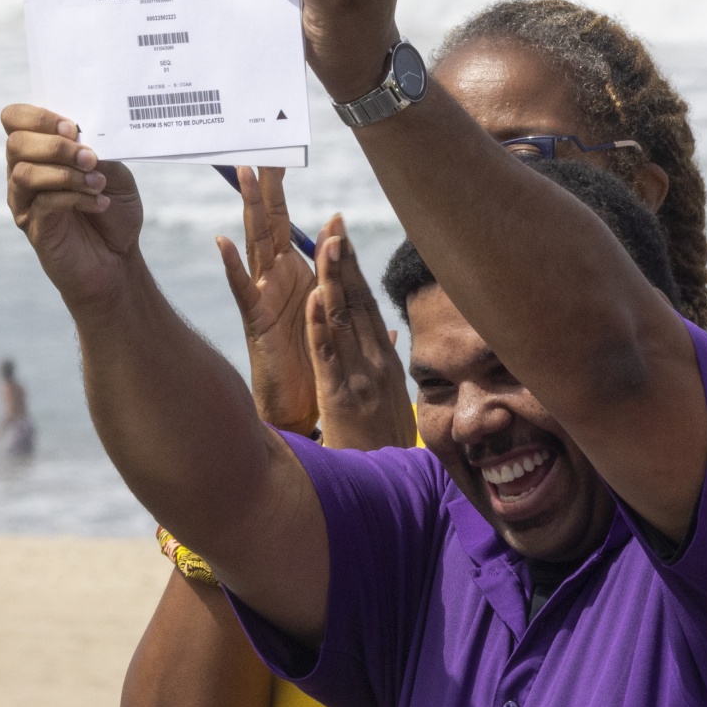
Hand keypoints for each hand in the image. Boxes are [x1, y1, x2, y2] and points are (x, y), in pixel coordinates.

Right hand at [3, 104, 143, 310]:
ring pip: (25, 173)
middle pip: (15, 143)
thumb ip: (99, 152)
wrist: (119, 260)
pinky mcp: (33, 227)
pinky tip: (98, 203)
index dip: (38, 117)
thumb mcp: (115, 173)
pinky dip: (74, 198)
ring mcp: (24, 201)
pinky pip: (43, 203)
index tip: (73, 126)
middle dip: (56, 145)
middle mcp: (23, 172)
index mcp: (39, 151)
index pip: (15, 119)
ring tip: (97, 183)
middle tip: (90, 158)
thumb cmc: (114, 212)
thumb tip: (83, 137)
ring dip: (66, 173)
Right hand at [216, 167, 318, 433]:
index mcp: (295, 275)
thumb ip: (335, 278)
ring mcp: (263, 298)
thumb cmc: (313, 359)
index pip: (285, 222)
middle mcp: (275, 280)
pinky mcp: (257, 322)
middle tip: (258, 148)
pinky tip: (222, 242)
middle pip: (267, 223)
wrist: (301, 406)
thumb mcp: (329, 311)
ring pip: (254, 245)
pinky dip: (233, 266)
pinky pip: (243, 290)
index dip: (281, 189)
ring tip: (242, 176)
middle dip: (264, 186)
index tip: (279, 150)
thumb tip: (342, 246)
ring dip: (248, 210)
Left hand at [308, 217, 416, 450]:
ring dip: (333, 280)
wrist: (390, 485)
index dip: (355, 268)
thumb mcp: (392, 399)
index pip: (368, 304)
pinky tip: (315, 298)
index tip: (342, 236)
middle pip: (358, 302)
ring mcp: (361, 377)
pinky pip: (329, 355)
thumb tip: (388, 332)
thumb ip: (386, 361)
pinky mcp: (341, 396)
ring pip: (343, 320)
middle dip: (345, 261)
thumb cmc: (385, 444)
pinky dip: (321, 326)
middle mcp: (377, 361)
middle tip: (333, 222)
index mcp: (386, 360)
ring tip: (324, 245)